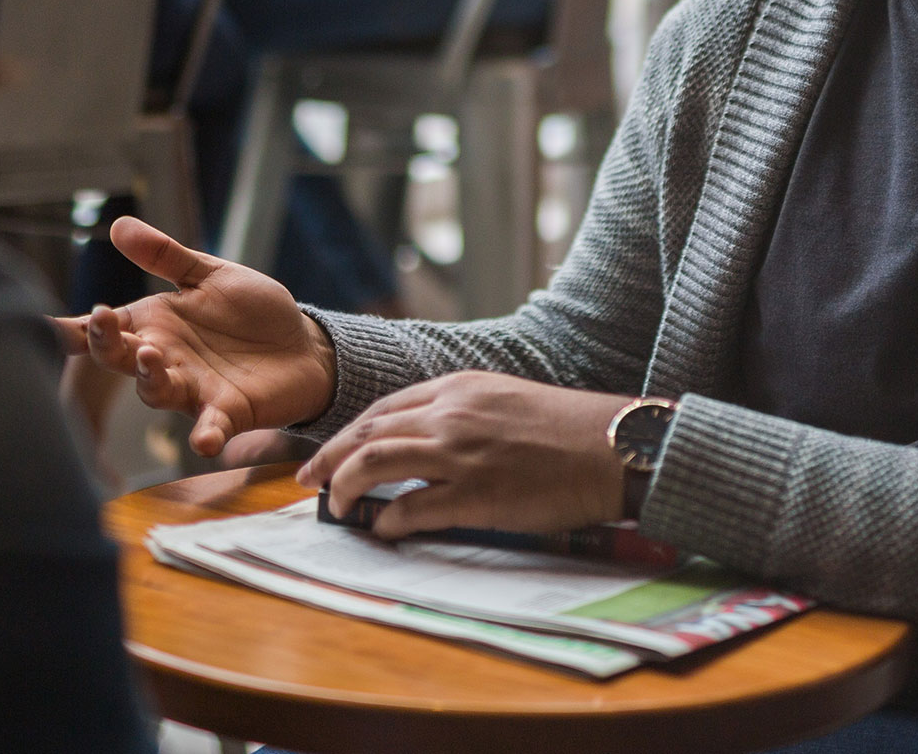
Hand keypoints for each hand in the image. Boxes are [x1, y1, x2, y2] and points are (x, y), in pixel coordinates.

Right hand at [57, 217, 336, 456]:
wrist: (303, 346)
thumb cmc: (251, 312)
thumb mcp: (209, 275)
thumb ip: (165, 256)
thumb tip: (118, 226)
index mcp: (154, 324)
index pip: (102, 328)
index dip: (72, 329)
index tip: (44, 326)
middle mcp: (163, 359)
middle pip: (119, 359)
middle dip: (105, 344)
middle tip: (103, 324)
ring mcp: (192, 389)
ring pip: (156, 391)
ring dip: (149, 378)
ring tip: (150, 357)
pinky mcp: (228, 412)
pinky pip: (210, 427)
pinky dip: (206, 434)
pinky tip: (204, 441)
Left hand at [295, 373, 630, 538]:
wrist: (609, 447)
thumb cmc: (564, 428)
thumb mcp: (504, 399)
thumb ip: (461, 412)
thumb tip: (424, 439)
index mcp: (457, 389)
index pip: (383, 409)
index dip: (348, 434)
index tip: (327, 455)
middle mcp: (451, 415)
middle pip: (368, 433)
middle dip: (329, 459)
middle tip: (307, 482)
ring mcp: (461, 454)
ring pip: (377, 463)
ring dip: (346, 487)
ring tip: (336, 508)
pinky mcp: (476, 494)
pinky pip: (414, 508)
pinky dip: (390, 520)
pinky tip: (385, 529)